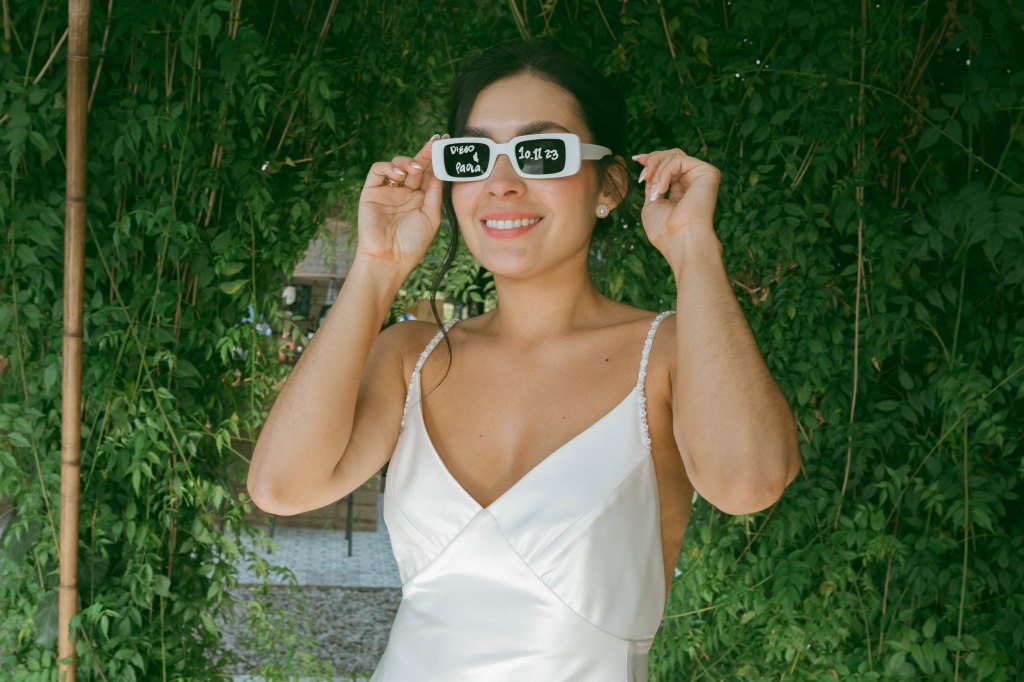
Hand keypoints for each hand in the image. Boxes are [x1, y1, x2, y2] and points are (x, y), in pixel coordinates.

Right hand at [356, 134, 444, 275]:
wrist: (390, 259)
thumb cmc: (412, 243)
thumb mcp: (431, 216)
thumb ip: (435, 192)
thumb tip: (439, 169)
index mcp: (420, 198)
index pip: (429, 173)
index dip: (437, 158)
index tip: (447, 142)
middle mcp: (405, 192)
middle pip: (415, 165)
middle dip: (426, 152)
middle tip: (435, 142)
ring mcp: (388, 191)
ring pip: (397, 164)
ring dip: (408, 161)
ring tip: (416, 169)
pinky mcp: (371, 191)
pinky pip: (378, 170)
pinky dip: (389, 167)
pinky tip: (400, 176)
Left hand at [634, 148, 721, 263]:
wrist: (680, 241)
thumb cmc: (665, 231)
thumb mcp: (652, 204)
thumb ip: (653, 184)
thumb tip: (648, 167)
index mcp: (683, 190)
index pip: (669, 165)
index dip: (653, 159)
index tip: (637, 159)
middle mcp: (694, 182)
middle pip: (672, 155)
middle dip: (653, 161)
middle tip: (643, 176)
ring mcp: (701, 176)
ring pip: (674, 156)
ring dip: (656, 170)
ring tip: (654, 192)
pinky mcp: (708, 173)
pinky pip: (678, 160)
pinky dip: (664, 172)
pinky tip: (661, 190)